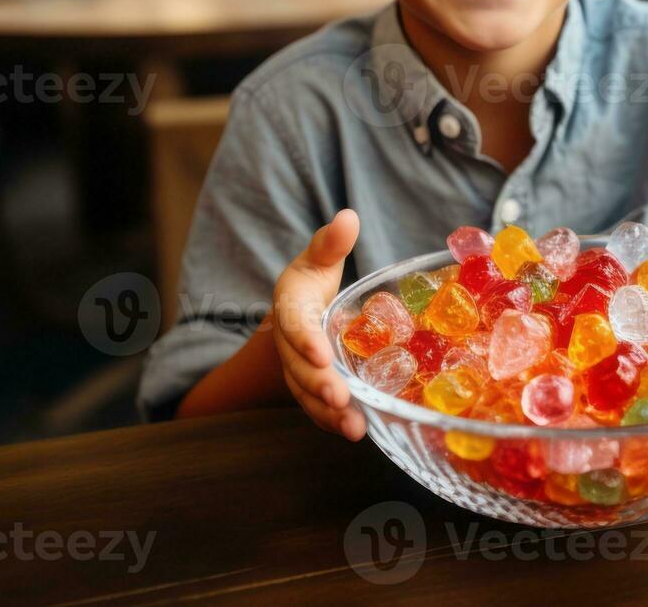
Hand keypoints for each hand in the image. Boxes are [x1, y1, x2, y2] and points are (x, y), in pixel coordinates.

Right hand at [272, 209, 365, 438]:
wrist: (299, 309)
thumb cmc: (312, 279)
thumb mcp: (319, 258)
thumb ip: (331, 242)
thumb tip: (348, 217)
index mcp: (290, 308)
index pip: (294, 325)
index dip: (305, 339)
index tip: (321, 351)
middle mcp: (290, 343)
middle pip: (300, 368)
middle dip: (318, 385)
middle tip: (340, 398)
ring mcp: (299, 369)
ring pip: (308, 395)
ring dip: (329, 412)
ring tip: (354, 427)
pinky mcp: (313, 387)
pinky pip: (319, 408)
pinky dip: (335, 421)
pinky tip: (357, 431)